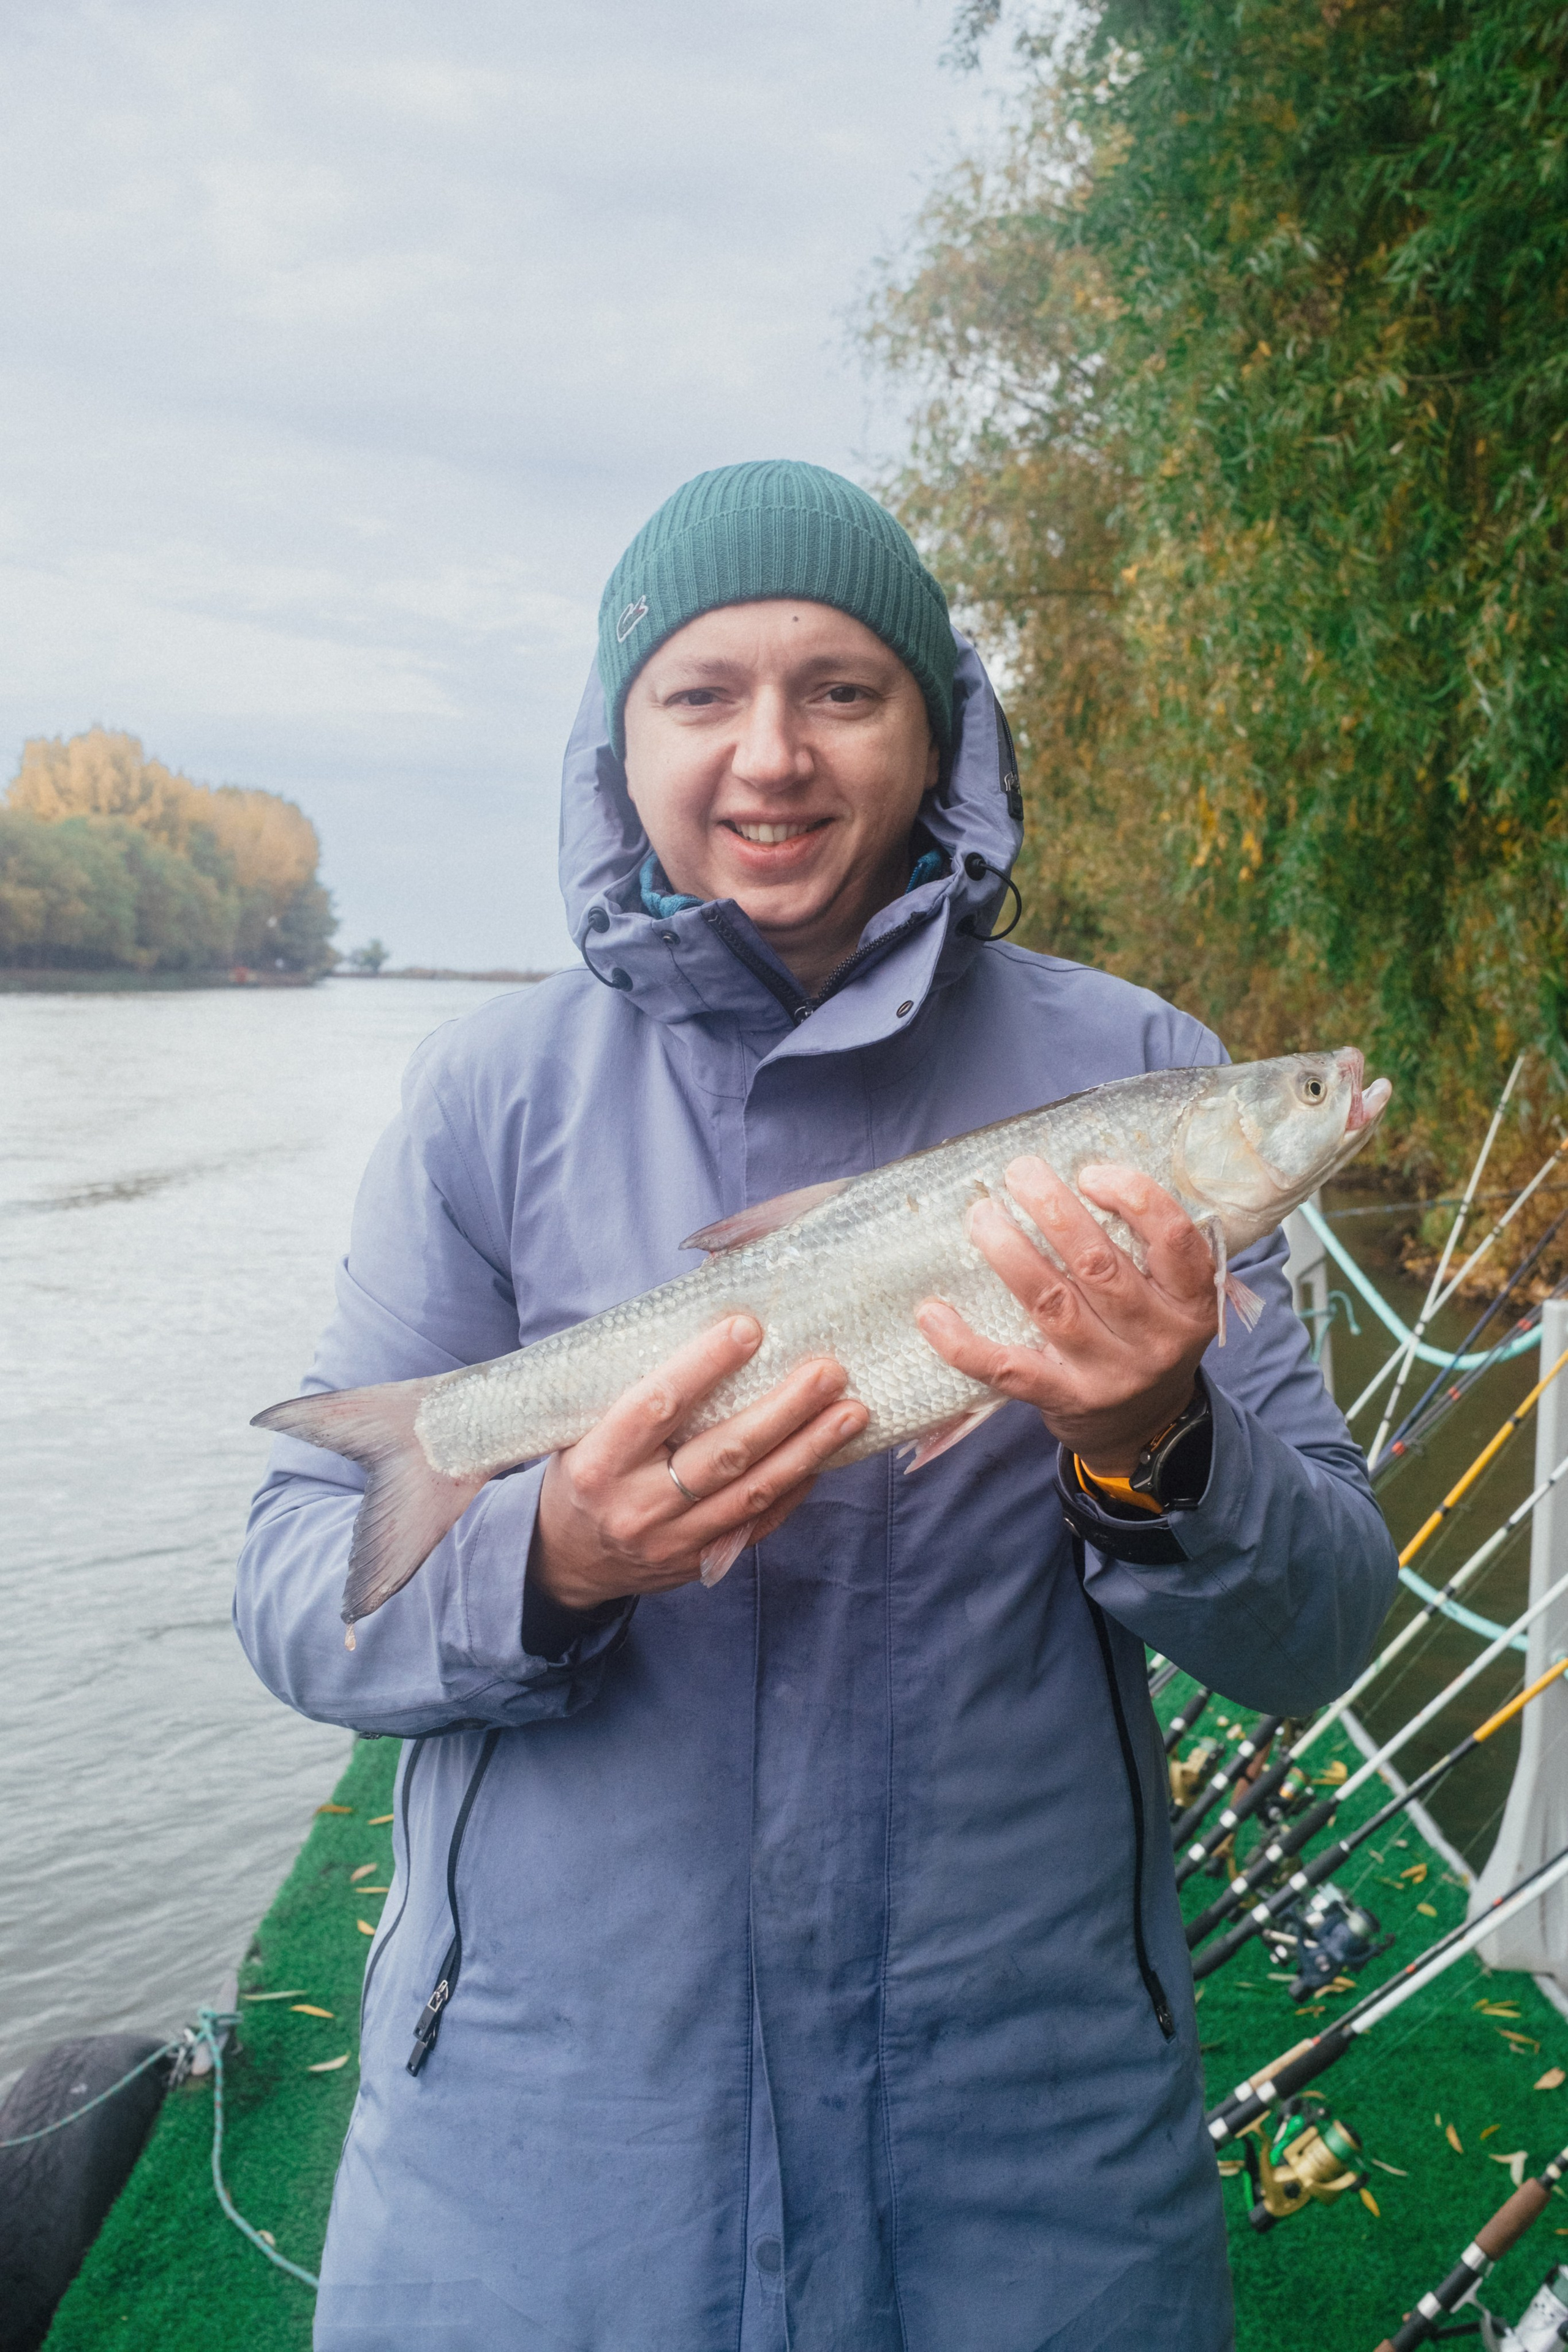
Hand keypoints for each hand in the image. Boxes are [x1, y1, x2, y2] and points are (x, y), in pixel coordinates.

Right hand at [530, 1315, 869, 1607]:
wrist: (568, 1559)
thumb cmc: (583, 1472)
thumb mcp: (586, 1427)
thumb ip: (640, 1386)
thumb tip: (712, 1317)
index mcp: (598, 1460)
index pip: (658, 1405)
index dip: (704, 1365)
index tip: (749, 1328)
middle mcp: (636, 1505)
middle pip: (723, 1453)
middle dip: (784, 1409)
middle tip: (829, 1372)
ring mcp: (671, 1540)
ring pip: (752, 1491)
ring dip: (808, 1449)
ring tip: (851, 1412)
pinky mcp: (699, 1563)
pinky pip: (759, 1522)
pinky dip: (795, 1488)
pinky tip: (825, 1455)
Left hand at [915, 1159, 1217, 1475]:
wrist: (1146, 1428)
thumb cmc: (1145, 1336)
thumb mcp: (1168, 1296)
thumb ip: (1139, 1248)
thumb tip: (1065, 1180)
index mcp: (1189, 1301)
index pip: (1173, 1239)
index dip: (1134, 1197)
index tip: (1090, 1172)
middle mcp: (1155, 1338)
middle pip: (1098, 1266)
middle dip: (1053, 1211)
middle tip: (1019, 1173)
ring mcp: (1109, 1373)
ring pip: (1052, 1304)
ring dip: (1010, 1254)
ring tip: (982, 1217)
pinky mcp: (1064, 1400)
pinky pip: (1008, 1368)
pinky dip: (964, 1343)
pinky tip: (932, 1313)